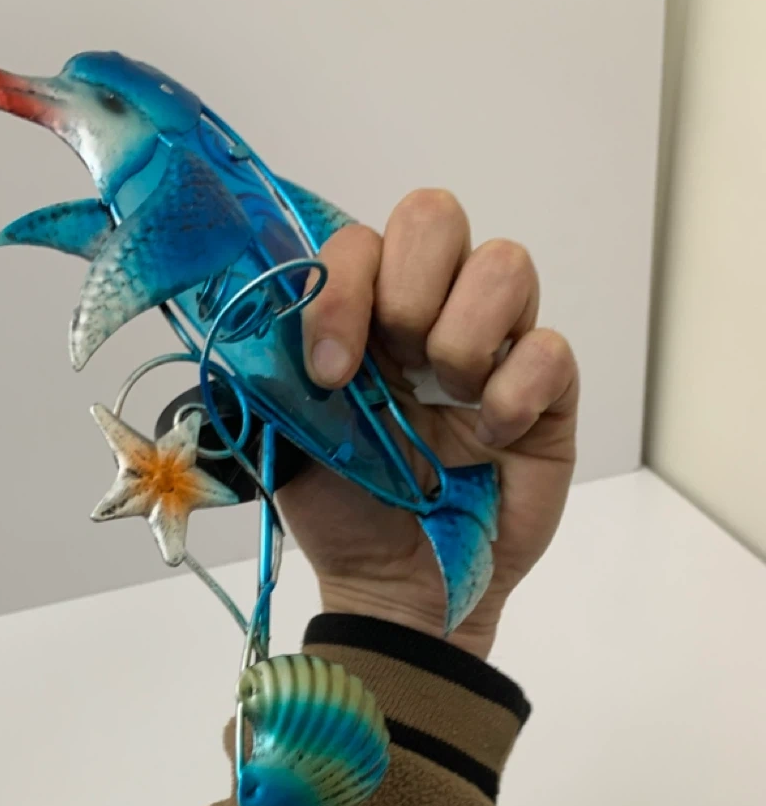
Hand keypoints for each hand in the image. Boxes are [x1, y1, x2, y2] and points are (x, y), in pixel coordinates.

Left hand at [280, 189, 578, 662]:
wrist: (398, 590)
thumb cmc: (346, 517)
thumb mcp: (290, 444)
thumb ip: (274, 376)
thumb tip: (254, 319)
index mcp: (362, 319)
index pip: (359, 241)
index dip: (343, 289)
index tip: (330, 373)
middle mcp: (429, 315)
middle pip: (435, 215)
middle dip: (410, 289)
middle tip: (400, 368)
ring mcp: (493, 348)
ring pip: (506, 263)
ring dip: (464, 336)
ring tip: (450, 405)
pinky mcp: (547, 392)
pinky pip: (550, 348)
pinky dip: (514, 393)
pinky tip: (490, 439)